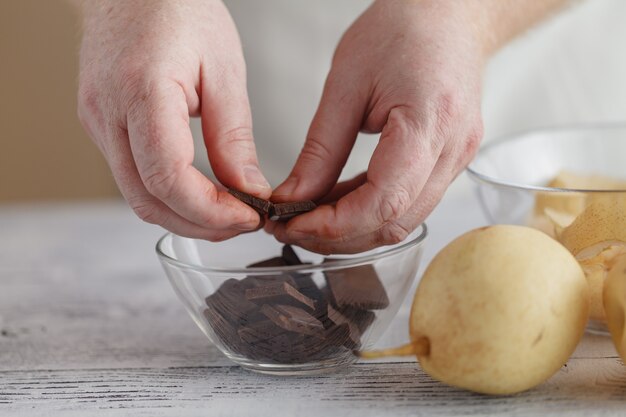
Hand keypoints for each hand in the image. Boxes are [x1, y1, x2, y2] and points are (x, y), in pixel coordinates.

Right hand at [77, 0, 270, 240]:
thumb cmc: (180, 10)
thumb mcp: (223, 70)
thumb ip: (233, 137)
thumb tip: (249, 191)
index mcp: (140, 91)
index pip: (168, 178)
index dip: (210, 210)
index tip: (247, 216)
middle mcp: (107, 113)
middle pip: (147, 200)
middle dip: (199, 224)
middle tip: (242, 224)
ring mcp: (97, 122)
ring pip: (137, 196)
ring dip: (184, 216)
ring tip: (226, 213)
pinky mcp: (100, 126)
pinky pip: (131, 177)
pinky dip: (168, 195)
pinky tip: (199, 192)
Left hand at [268, 0, 484, 253]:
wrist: (449, 14)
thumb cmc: (403, 30)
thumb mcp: (346, 84)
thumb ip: (321, 149)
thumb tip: (294, 197)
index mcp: (429, 123)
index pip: (383, 203)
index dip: (334, 226)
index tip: (292, 225)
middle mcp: (452, 150)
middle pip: (394, 223)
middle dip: (337, 237)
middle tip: (290, 228)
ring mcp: (456, 160)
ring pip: (402, 221)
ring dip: (352, 229)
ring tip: (308, 217)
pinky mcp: (448, 162)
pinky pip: (408, 203)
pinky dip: (368, 211)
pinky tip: (337, 203)